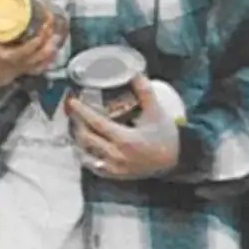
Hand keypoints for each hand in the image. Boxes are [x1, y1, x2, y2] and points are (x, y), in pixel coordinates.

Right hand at [0, 8, 63, 88]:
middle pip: (23, 49)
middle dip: (38, 34)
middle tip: (44, 16)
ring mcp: (10, 67)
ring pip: (34, 59)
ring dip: (47, 45)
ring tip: (54, 28)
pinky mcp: (19, 70)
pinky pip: (38, 66)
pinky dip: (48, 57)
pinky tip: (55, 45)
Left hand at [67, 79, 181, 180]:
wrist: (176, 162)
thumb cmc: (166, 136)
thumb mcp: (157, 113)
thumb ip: (146, 93)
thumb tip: (134, 73)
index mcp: (125, 139)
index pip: (96, 123)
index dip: (82, 111)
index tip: (72, 101)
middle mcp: (116, 155)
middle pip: (86, 137)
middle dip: (76, 122)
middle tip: (72, 110)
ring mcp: (114, 167)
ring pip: (85, 152)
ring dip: (77, 138)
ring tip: (75, 125)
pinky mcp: (115, 175)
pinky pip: (93, 166)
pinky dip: (84, 155)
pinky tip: (81, 145)